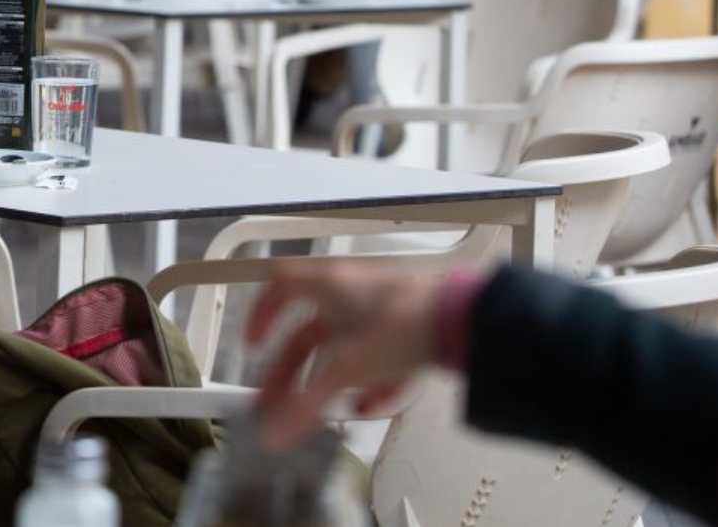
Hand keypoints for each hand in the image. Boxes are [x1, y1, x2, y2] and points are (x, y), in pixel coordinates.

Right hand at [247, 260, 441, 448]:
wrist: (463, 320)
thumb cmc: (403, 322)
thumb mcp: (346, 367)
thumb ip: (306, 403)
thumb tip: (275, 432)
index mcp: (327, 285)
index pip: (279, 286)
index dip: (260, 314)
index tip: (254, 342)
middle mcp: (350, 291)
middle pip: (308, 332)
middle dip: (292, 370)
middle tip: (280, 398)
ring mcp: (380, 307)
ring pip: (343, 346)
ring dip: (332, 379)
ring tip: (329, 408)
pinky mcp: (406, 325)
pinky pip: (376, 354)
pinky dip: (369, 379)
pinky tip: (372, 403)